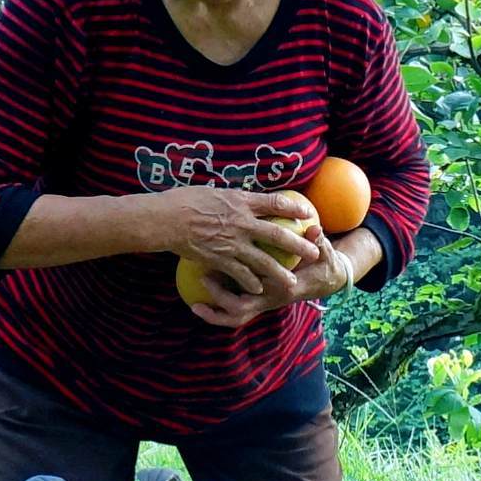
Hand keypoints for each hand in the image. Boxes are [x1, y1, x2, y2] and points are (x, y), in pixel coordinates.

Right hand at [166, 187, 321, 314]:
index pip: (275, 203)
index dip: (293, 207)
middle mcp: (241, 223)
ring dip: (279, 272)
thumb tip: (242, 199)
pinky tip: (258, 289)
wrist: (166, 219)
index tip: (307, 211)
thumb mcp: (214, 191)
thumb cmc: (185, 200)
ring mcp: (232, 243)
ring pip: (262, 260)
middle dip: (298, 244)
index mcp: (241, 202)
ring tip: (291, 281)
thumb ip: (233, 198)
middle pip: (277, 234)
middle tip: (314, 252)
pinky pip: (240, 273)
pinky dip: (250, 282)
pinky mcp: (219, 258)